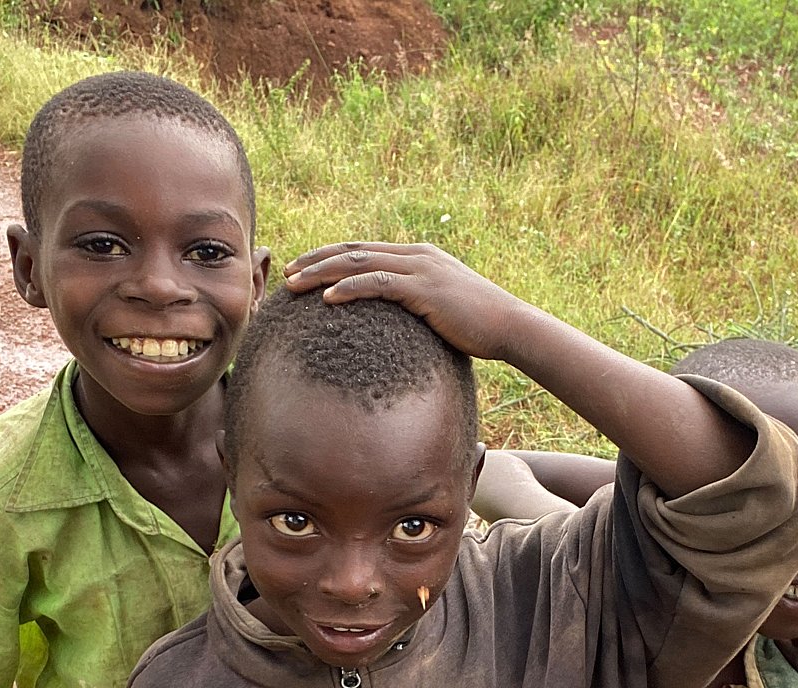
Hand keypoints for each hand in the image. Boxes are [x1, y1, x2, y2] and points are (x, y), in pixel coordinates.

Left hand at [283, 242, 529, 361]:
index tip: (303, 268)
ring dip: (322, 272)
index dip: (331, 256)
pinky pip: (378, 284)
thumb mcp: (443, 309)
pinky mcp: (424, 289)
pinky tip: (327, 299)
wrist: (510, 327)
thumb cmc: (479, 326)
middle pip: (355, 250)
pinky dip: (349, 289)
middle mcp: (416, 256)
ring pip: (359, 263)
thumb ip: (418, 306)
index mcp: (418, 256)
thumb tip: (396, 326)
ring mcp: (420, 269)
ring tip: (294, 284)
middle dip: (317, 259)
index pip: (365, 250)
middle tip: (287, 271)